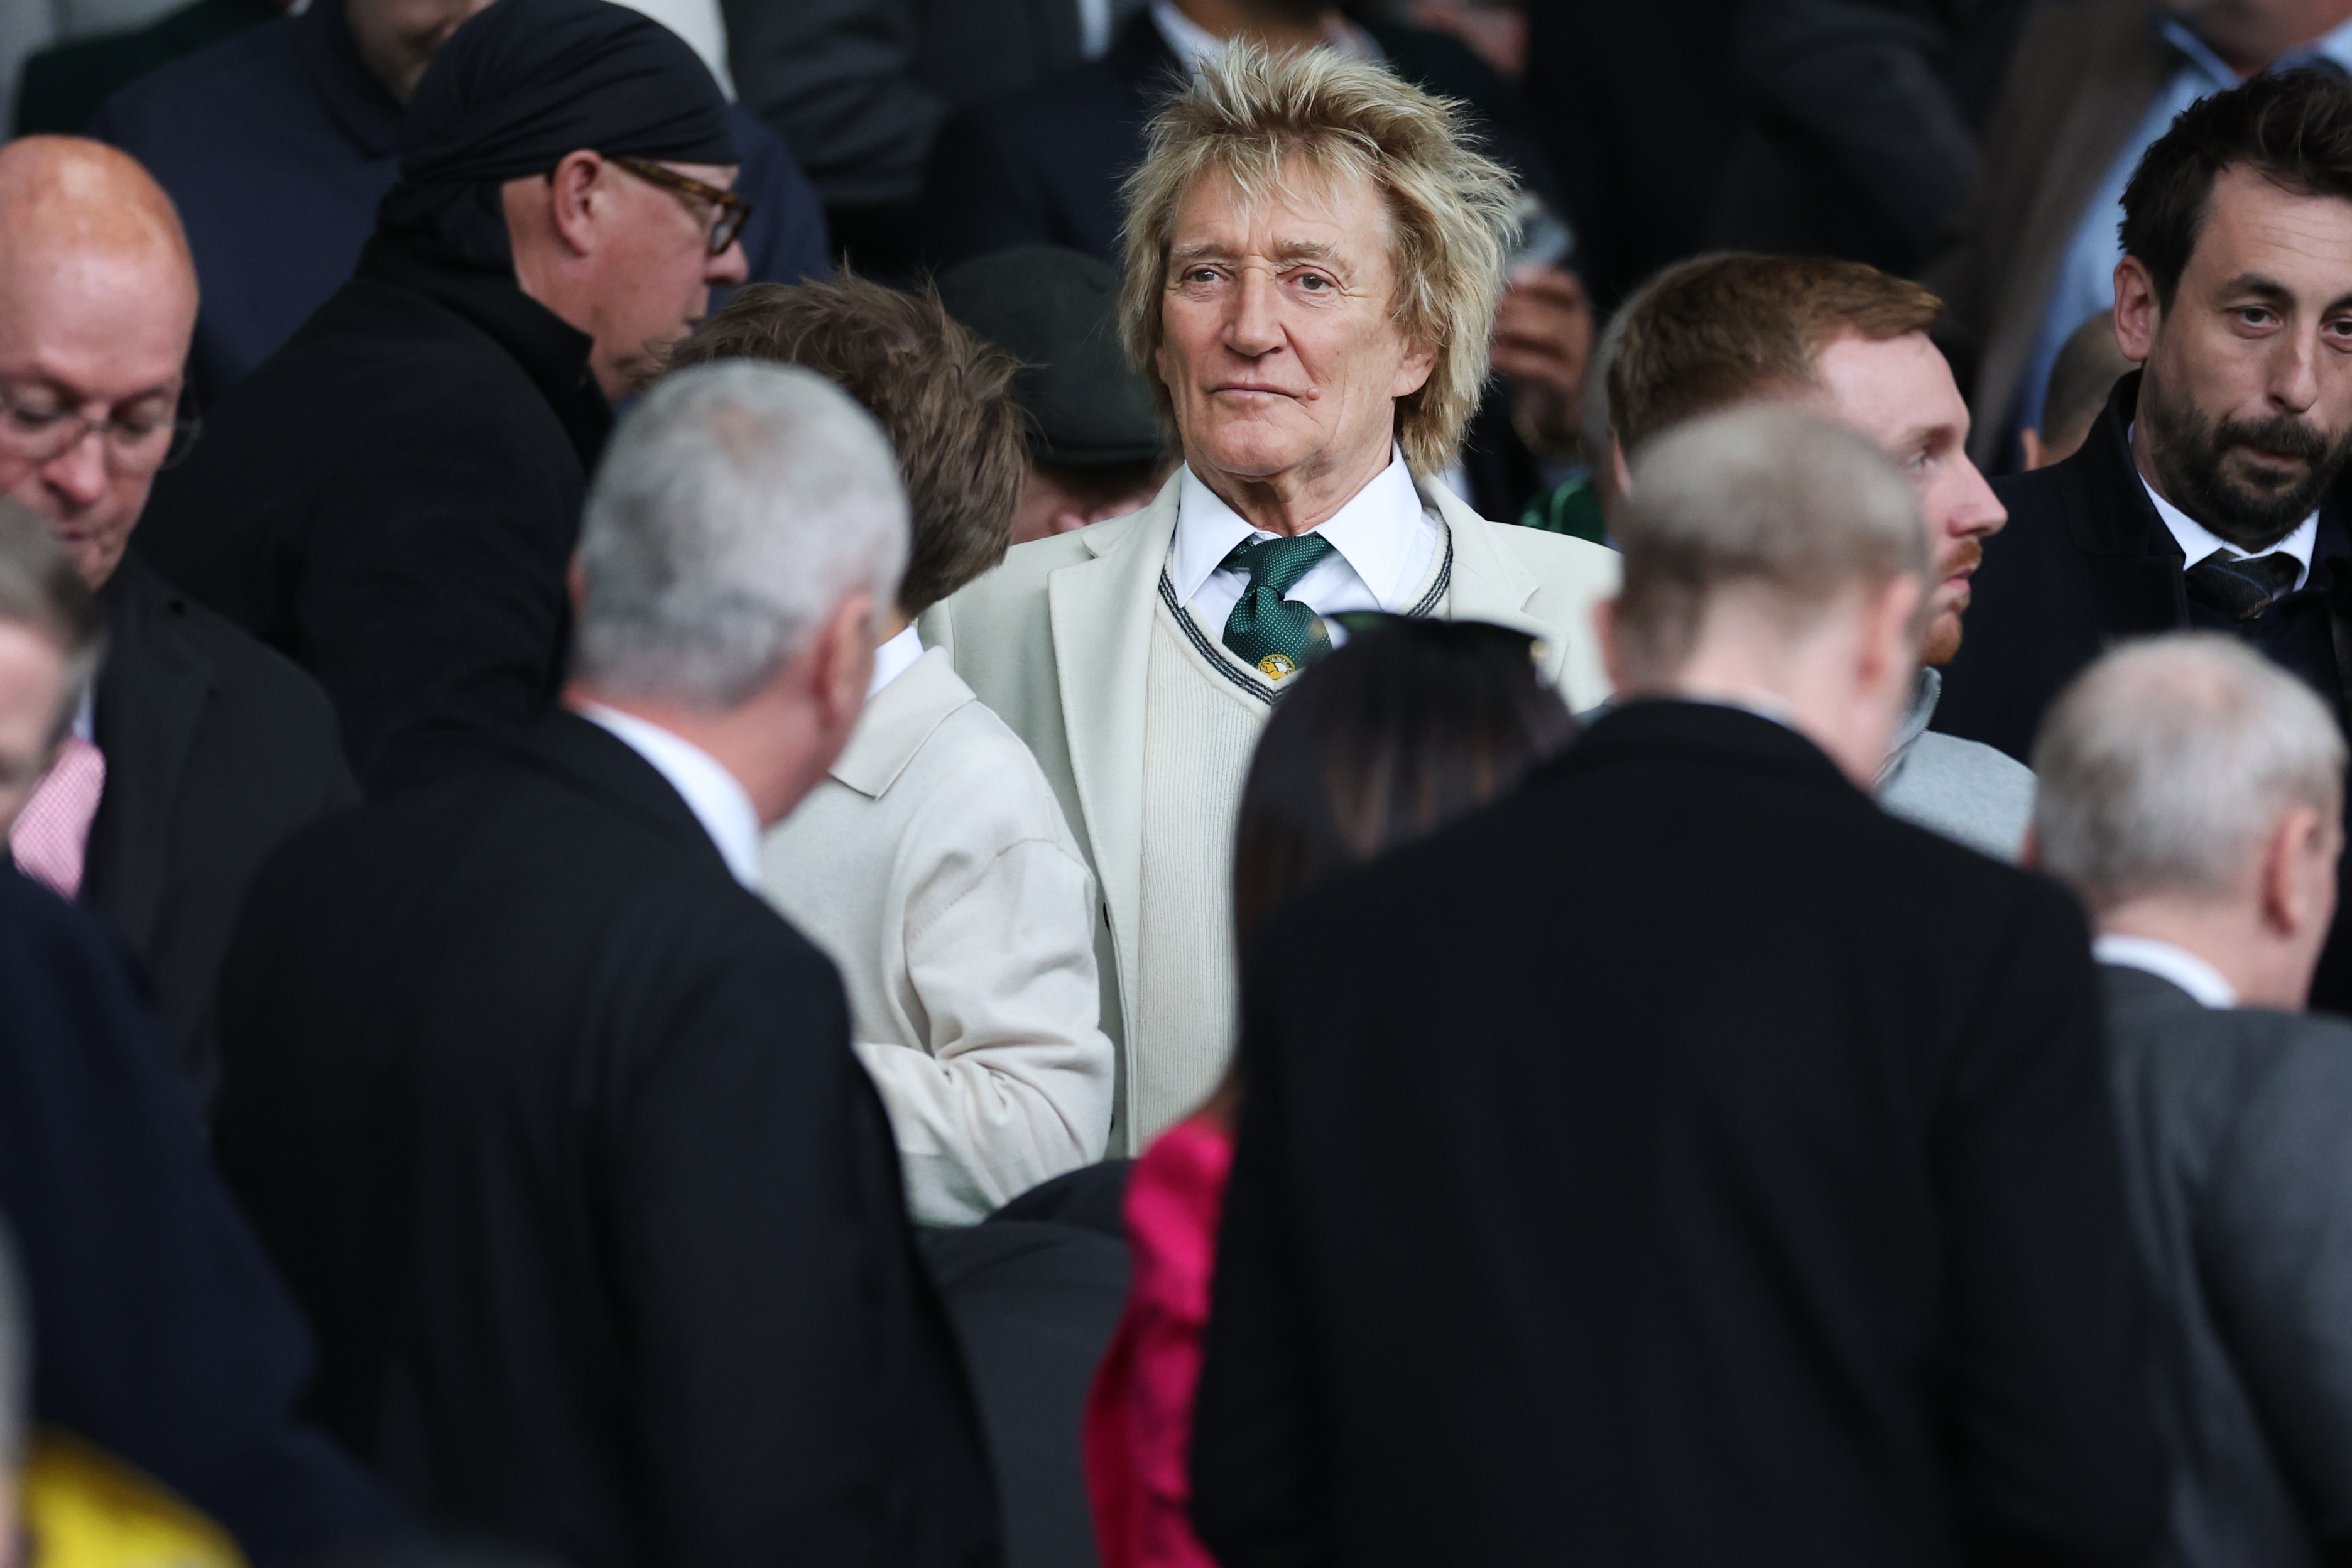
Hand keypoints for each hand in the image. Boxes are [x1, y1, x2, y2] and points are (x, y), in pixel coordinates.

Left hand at [1492, 264, 1592, 459]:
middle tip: (1486, 309)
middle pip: (1552, 309)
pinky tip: (1492, 358)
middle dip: (1516, 306)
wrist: (1551, 408)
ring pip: (1551, 334)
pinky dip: (1514, 360)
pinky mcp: (1566, 384)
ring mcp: (1577, 358)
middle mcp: (1581, 330)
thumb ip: (1516, 308)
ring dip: (1515, 328)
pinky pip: (1541, 367)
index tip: (1513, 277)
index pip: (1567, 286)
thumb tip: (1484, 288)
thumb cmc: (1534, 359)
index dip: (1542, 279)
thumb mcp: (1529, 330)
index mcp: (1574, 311)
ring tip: (1488, 330)